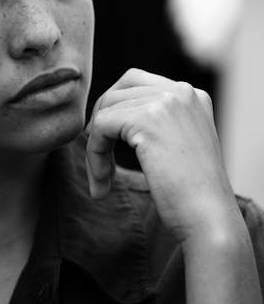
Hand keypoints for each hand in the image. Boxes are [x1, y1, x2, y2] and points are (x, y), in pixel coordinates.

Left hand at [85, 68, 240, 245]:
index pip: (135, 83)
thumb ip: (154, 123)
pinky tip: (102, 181)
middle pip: (116, 92)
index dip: (113, 113)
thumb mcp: (178, 146)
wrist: (210, 221)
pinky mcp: (147, 119)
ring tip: (102, 180)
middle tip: (98, 161)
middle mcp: (181, 92)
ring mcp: (166, 102)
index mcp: (192, 95)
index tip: (107, 146)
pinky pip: (100, 126)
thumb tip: (105, 115)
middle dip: (100, 127)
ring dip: (94, 147)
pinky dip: (94, 154)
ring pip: (104, 110)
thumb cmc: (192, 195)